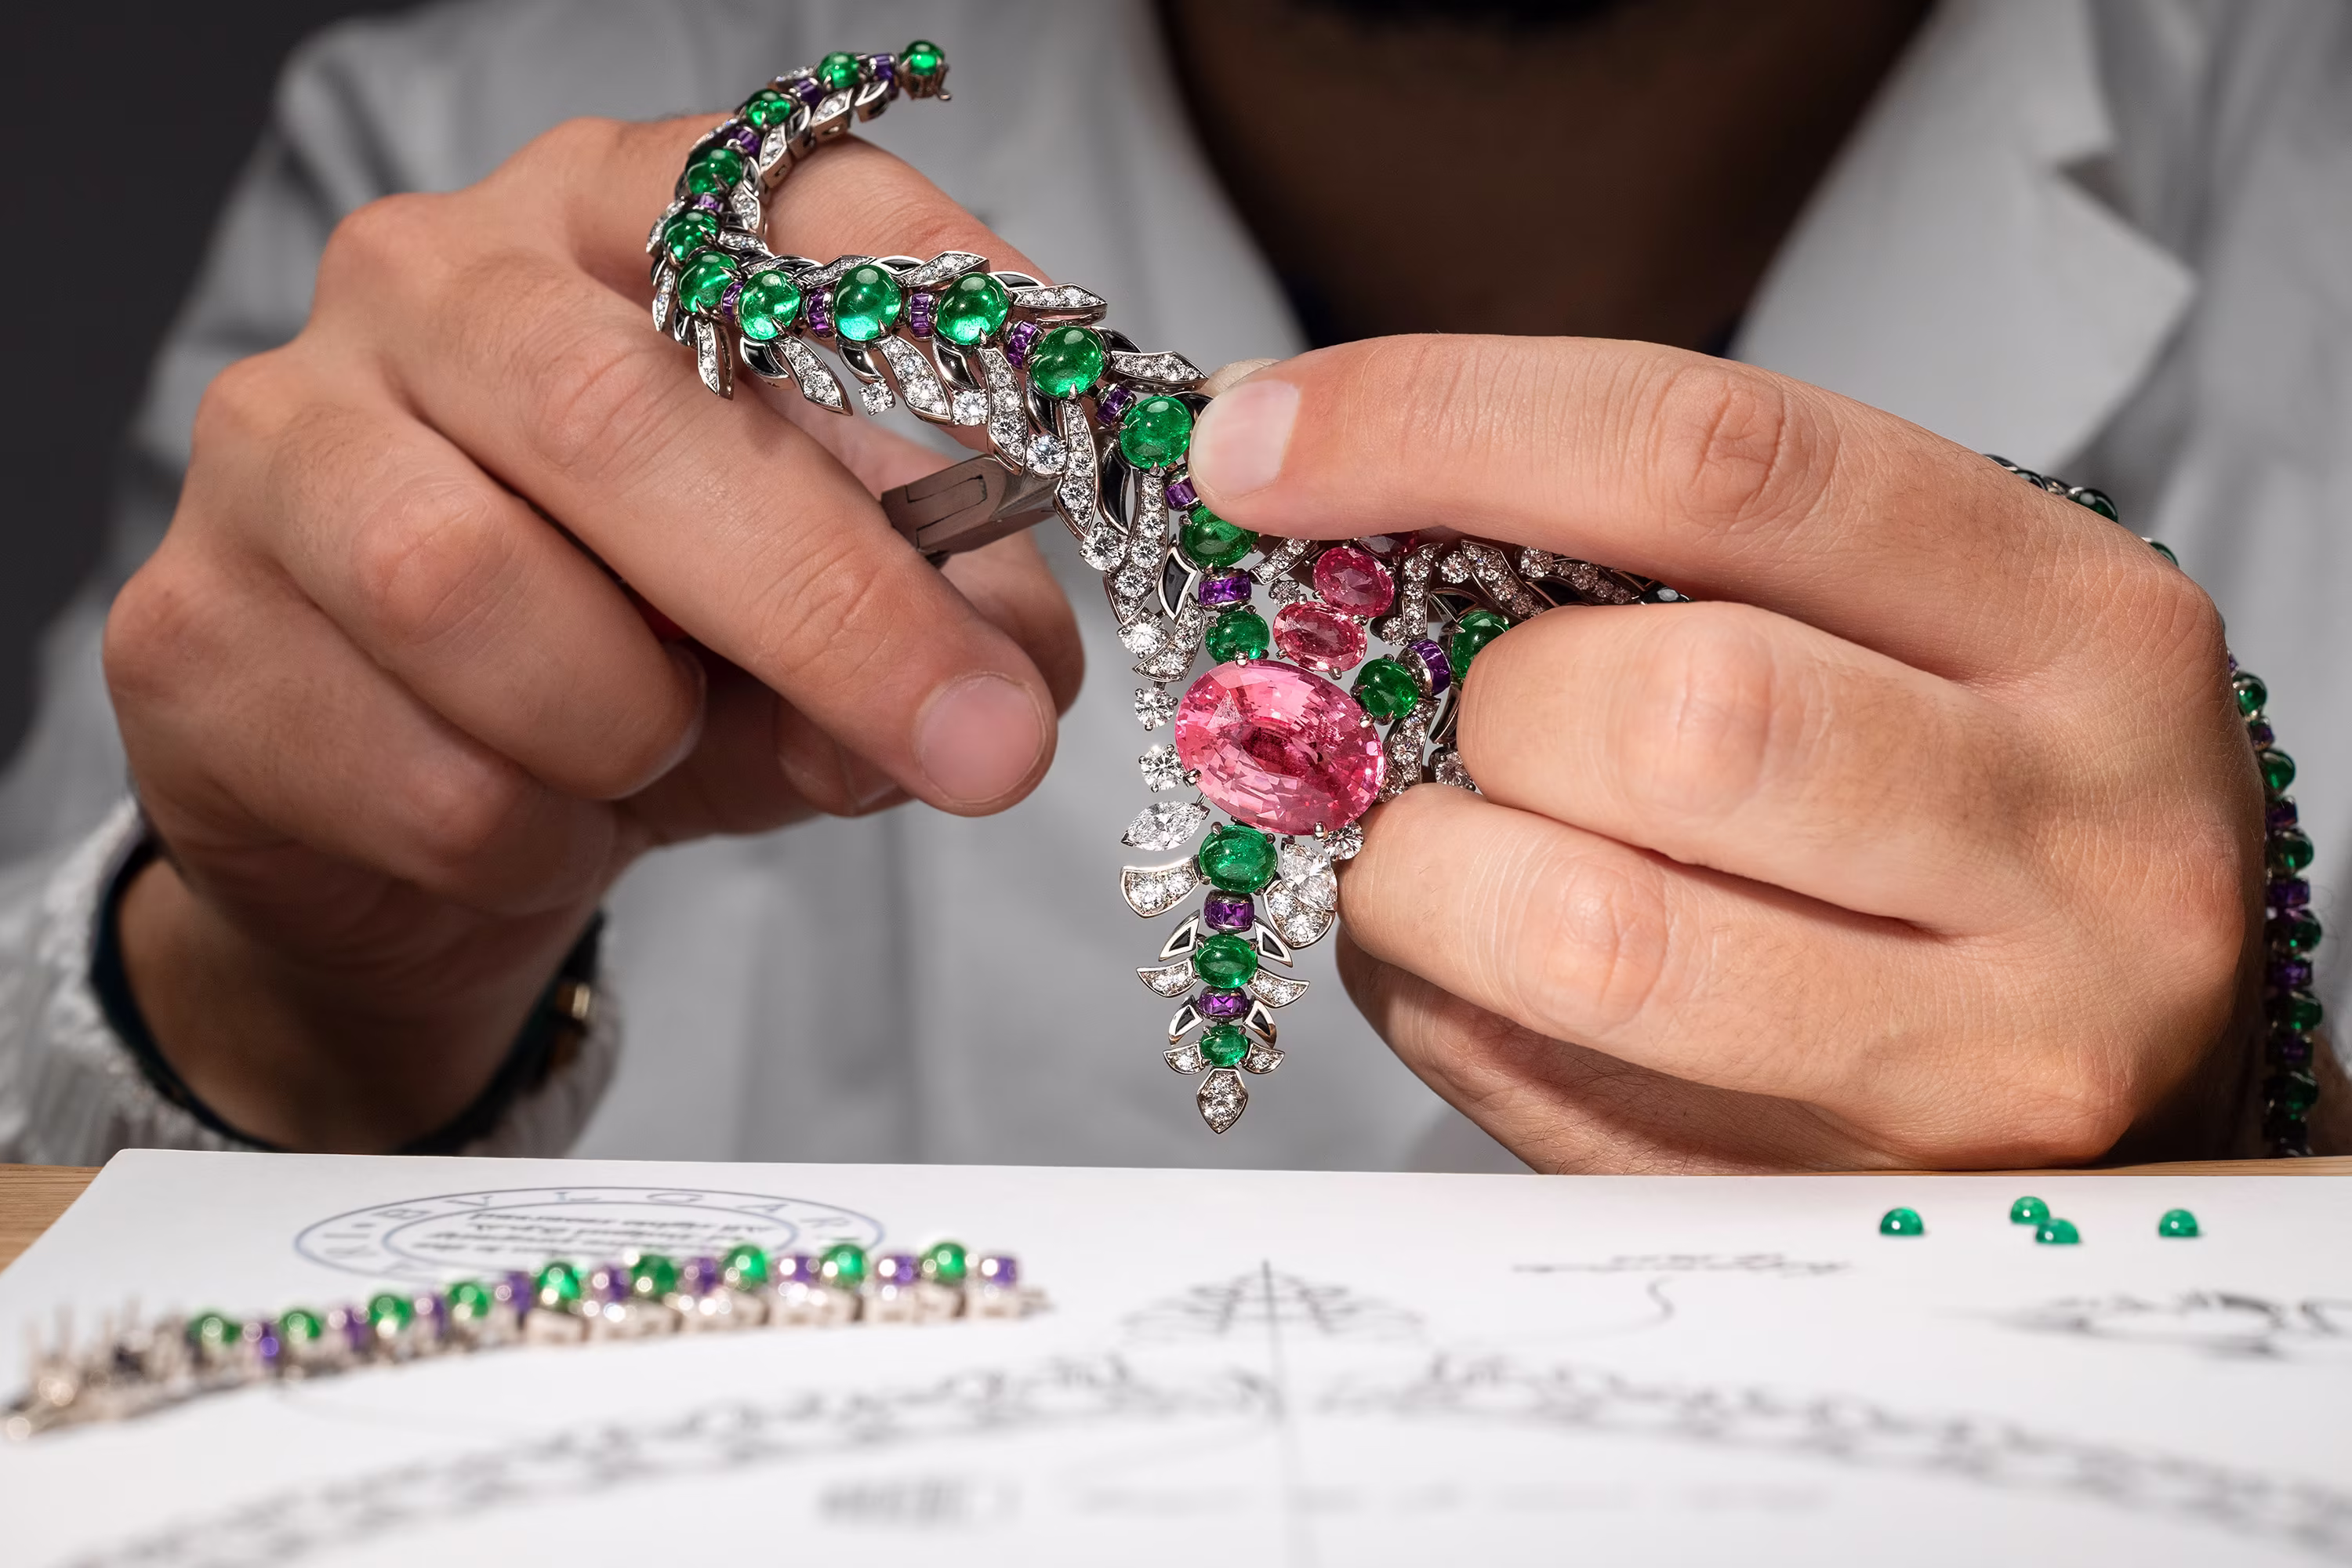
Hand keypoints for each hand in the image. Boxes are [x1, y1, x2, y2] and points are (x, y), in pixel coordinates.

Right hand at [103, 120, 1080, 1149]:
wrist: (408, 815)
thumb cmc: (643, 664)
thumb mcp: (820, 634)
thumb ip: (929, 634)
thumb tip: (998, 694)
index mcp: (607, 230)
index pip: (778, 203)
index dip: (942, 299)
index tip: (1080, 423)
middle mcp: (425, 288)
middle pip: (616, 413)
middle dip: (829, 605)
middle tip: (980, 746)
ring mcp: (278, 444)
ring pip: (477, 595)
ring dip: (630, 729)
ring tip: (646, 753)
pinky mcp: (188, 631)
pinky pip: (415, 769)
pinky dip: (531, 835)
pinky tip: (533, 814)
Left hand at [1189, 336, 2319, 1169]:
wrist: (2141, 1051)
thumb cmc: (1968, 785)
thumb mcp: (1901, 609)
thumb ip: (1659, 543)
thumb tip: (1310, 491)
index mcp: (2080, 622)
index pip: (1721, 462)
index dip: (1446, 426)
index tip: (1260, 446)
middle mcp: (2072, 841)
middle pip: (1671, 719)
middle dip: (1478, 708)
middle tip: (1450, 717)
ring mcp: (1980, 1055)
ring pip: (1593, 939)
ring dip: (1420, 876)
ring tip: (1428, 846)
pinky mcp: (1851, 1202)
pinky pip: (1547, 1092)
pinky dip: (1440, 1003)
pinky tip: (1473, 963)